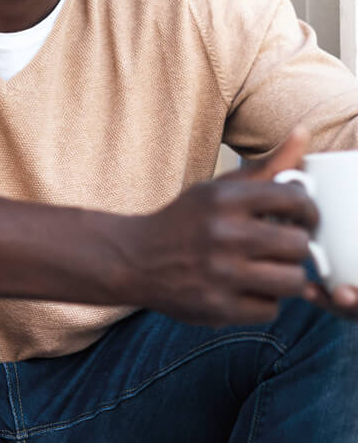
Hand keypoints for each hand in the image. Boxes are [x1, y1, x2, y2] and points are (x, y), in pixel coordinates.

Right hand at [120, 128, 317, 326]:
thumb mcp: (218, 189)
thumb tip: (305, 132)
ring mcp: (220, 273)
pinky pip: (270, 309)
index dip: (308, 210)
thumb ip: (267, 166)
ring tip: (267, 268)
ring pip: (293, 281)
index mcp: (223, 199)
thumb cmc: (186, 221)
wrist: (135, 259)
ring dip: (285, 276)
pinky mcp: (217, 307)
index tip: (301, 217)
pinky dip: (262, 300)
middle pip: (299, 245)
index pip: (295, 200)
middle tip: (280, 246)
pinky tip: (244, 288)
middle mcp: (222, 234)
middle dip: (295, 246)